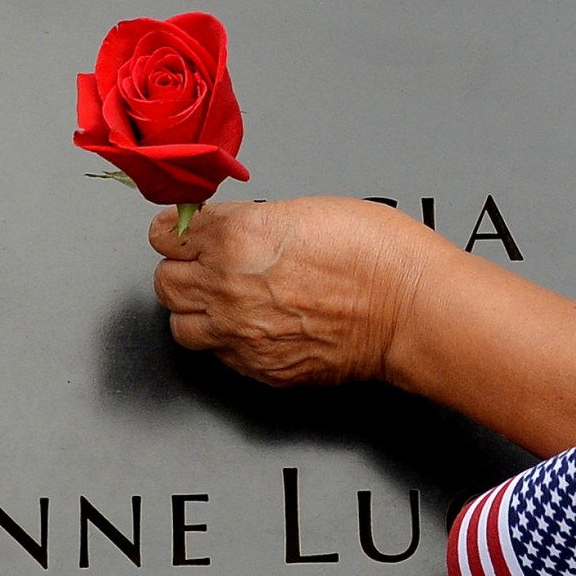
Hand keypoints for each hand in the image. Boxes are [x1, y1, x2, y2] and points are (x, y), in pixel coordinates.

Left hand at [149, 198, 438, 388]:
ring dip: (196, 311)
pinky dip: (226, 341)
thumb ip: (251, 222)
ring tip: (221, 301)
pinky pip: (218, 355)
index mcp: (234, 238)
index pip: (164, 234)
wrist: (412, 310)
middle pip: (165, 281)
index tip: (184, 232)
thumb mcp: (303, 208)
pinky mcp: (259, 367)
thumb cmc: (376, 255)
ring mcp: (239, 333)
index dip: (176, 230)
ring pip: (180, 324)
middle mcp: (226, 287)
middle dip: (182, 270)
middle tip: (205, 265)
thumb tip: (230, 230)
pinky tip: (250, 326)